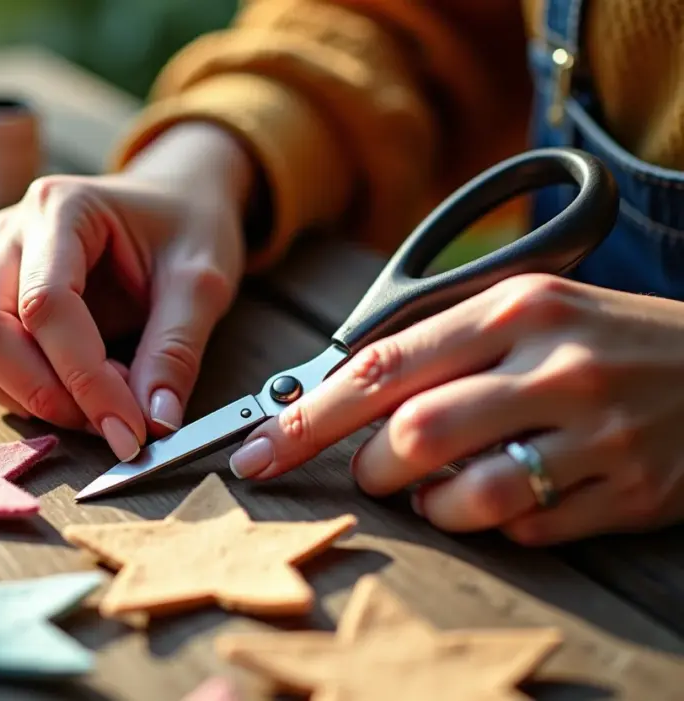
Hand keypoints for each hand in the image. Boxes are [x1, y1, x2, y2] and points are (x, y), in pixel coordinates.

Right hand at [0, 123, 252, 460]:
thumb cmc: (189, 226)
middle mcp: (12, 234)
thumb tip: (154, 423)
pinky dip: (20, 392)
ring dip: (25, 395)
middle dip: (40, 391)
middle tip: (109, 419)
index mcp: (62, 208)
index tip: (128, 431)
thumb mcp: (204, 281)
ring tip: (99, 398)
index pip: (46, 306)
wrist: (178, 199)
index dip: (84, 379)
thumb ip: (176, 351)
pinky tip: (76, 391)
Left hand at [228, 273, 683, 544]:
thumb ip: (436, 345)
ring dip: (432, 505)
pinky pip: (528, 529)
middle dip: (371, 468)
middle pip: (415, 435)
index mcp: (513, 308)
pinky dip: (495, 525)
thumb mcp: (521, 310)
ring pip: (470, 495)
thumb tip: (336, 393)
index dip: (307, 418)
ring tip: (437, 490)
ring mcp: (598, 432)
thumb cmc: (597, 337)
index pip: (382, 366)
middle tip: (374, 470)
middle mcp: (554, 365)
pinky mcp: (630, 490)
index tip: (257, 452)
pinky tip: (503, 499)